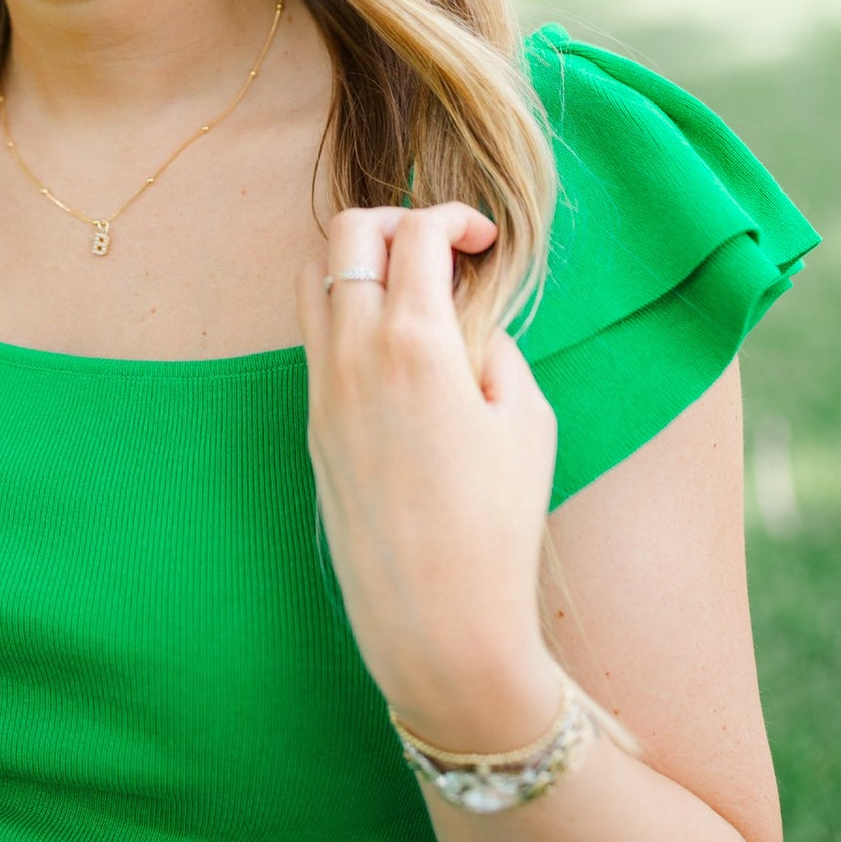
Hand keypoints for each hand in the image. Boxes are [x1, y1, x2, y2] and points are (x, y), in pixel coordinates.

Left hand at [297, 202, 560, 752]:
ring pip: (315, 279)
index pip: (416, 233)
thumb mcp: (527, 421)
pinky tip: (393, 346)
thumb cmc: (497, 526)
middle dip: (395, 220)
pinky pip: (315, 336)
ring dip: (360, 263)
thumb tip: (467, 325)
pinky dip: (346, 312)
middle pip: (347, 234)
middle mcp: (353, 353)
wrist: (437, 623)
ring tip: (412, 291)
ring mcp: (323, 389)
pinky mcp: (313, 425)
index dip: (455, 218)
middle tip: (440, 249)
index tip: (485, 240)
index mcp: (413, 342)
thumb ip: (495, 348)